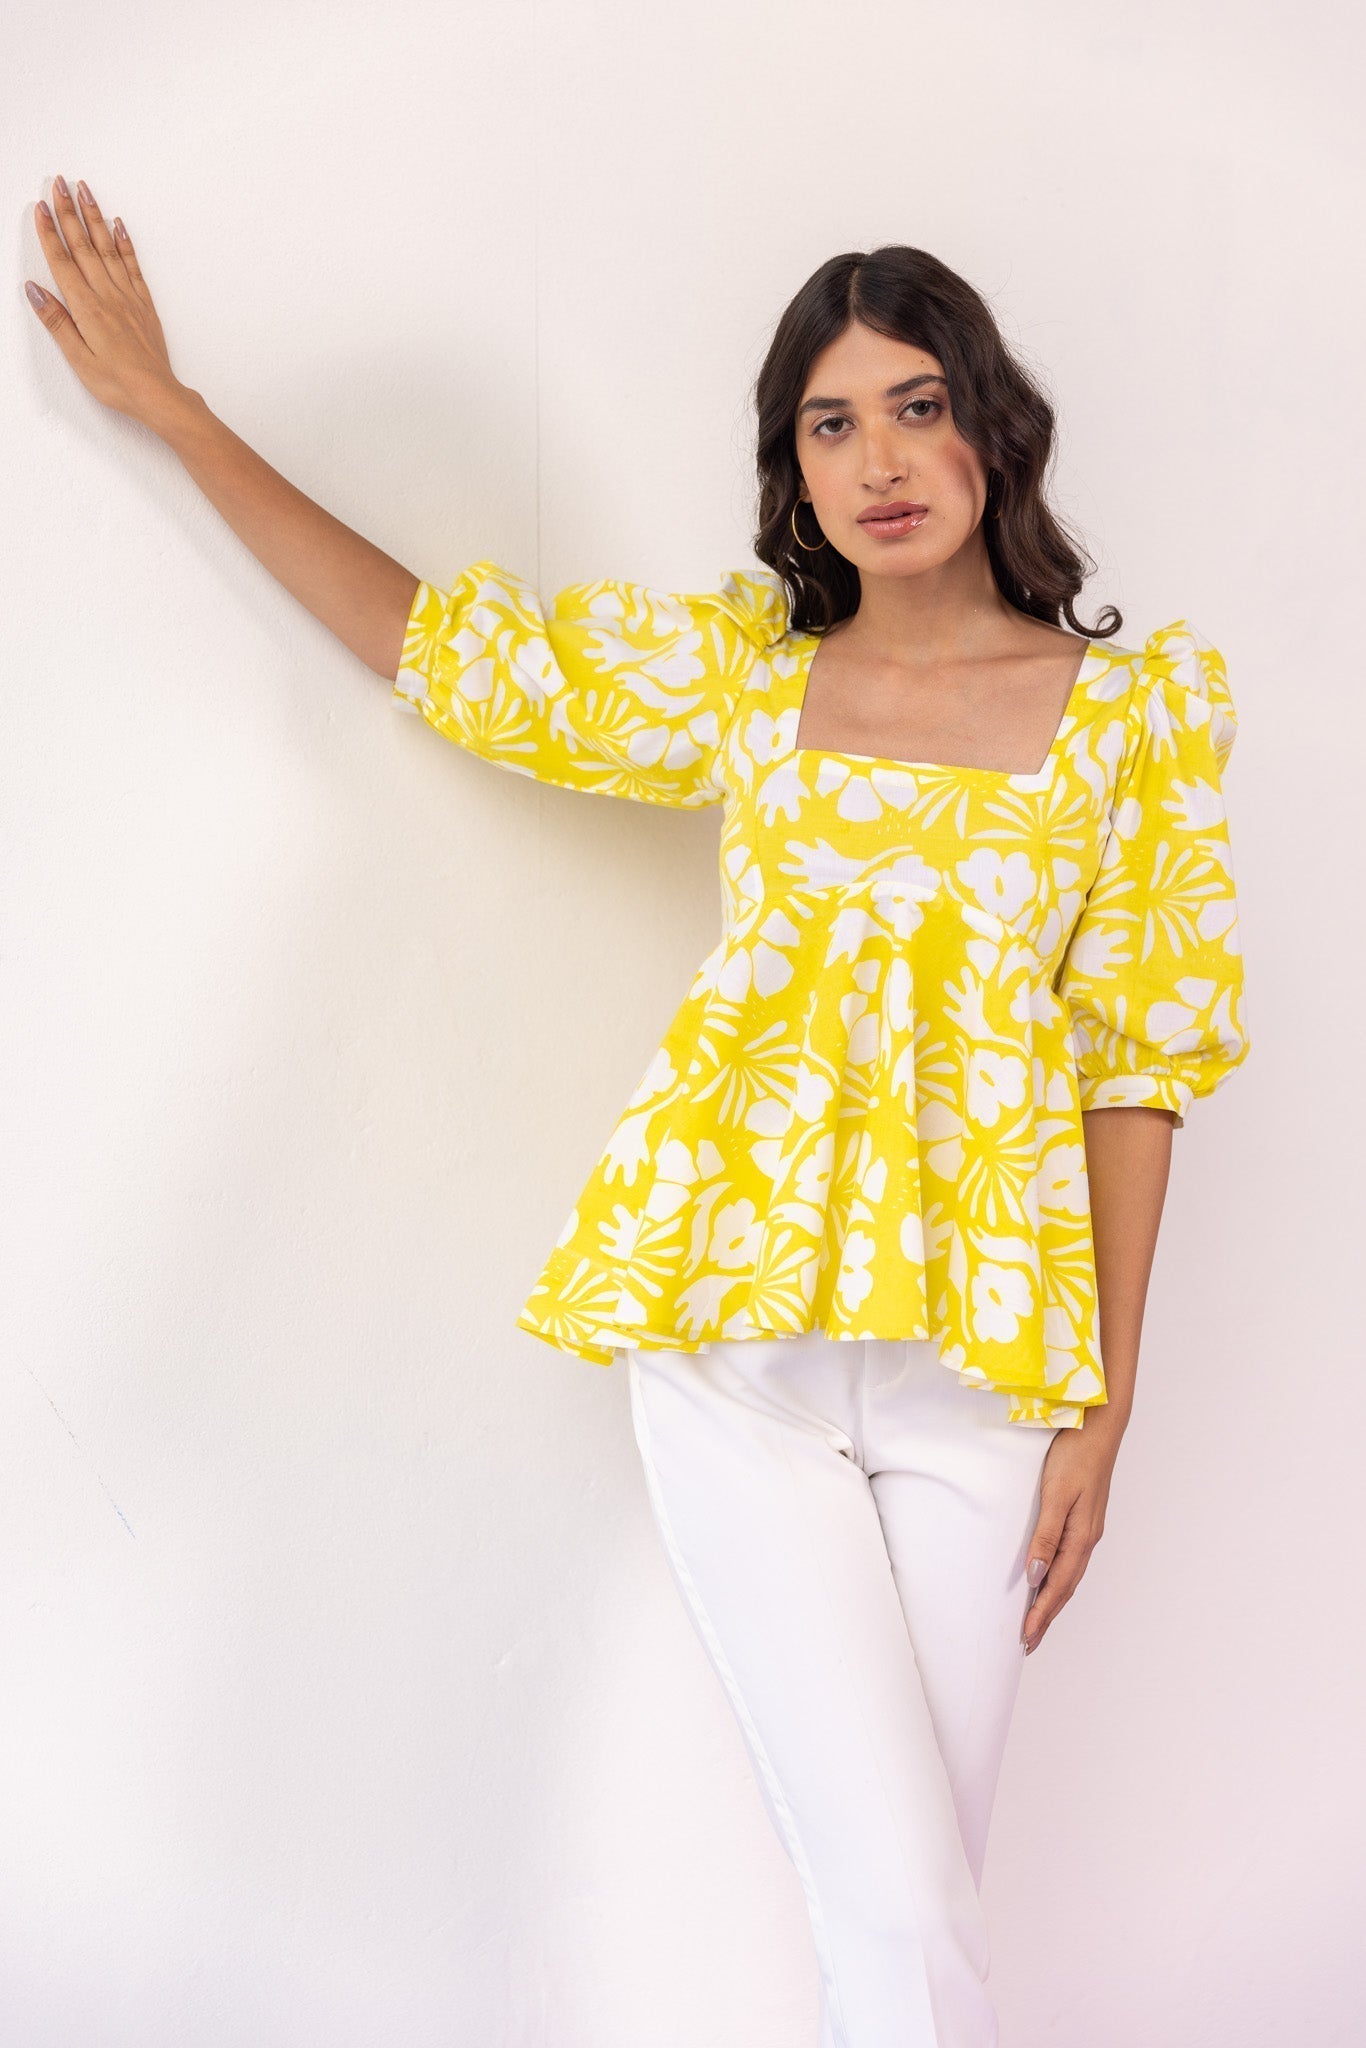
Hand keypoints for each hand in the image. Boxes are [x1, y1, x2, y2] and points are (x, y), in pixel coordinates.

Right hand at [26, 176, 185, 426]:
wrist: (157, 394)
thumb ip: (56, 322)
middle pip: (83, 245)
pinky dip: (124, 241)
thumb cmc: (117, 383)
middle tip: (59, 182)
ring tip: (85, 190)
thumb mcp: (78, 359)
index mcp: (86, 308)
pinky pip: (132, 264)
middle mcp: (107, 295)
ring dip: (94, 216)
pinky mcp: (144, 302)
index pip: (62, 261)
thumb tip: (34, 291)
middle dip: (69, 211)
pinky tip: (118, 224)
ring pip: (107, 247)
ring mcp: (128, 296)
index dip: (49, 232)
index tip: (40, 206)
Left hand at [1021, 1409, 1123, 1654]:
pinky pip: (1070, 1558)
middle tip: (1028, 1642)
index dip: (1042, 1613)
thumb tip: (1035, 1575)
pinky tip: (1050, 1579)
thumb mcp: (1057, 1494)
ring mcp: (1088, 1527)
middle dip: (1047, 1615)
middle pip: (1065, 1587)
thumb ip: (1046, 1535)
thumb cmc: (1075, 1455)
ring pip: (1069, 1574)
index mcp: (1081, 1536)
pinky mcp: (1084, 1516)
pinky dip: (1059, 1578)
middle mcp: (1087, 1537)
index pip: (1057, 1585)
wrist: (1099, 1426)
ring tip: (1037, 1620)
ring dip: (1053, 1600)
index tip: (1025, 1637)